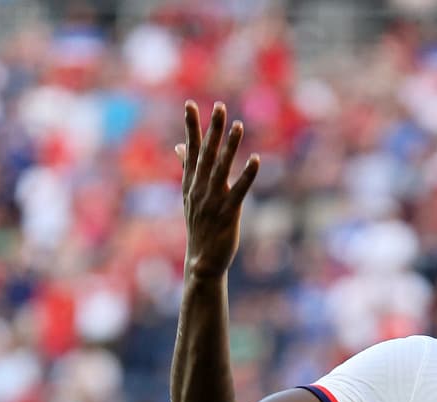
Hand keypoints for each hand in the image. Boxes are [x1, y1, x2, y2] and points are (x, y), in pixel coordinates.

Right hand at [177, 101, 259, 280]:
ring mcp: (212, 201)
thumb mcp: (190, 195)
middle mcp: (199, 189)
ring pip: (222, 168)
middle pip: (207, 154)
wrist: (201, 261)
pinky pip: (239, 191)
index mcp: (191, 183)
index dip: (191, 127)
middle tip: (220, 106)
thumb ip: (187, 168)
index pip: (191, 150)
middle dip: (213, 129)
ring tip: (239, 125)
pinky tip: (256, 160)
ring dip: (230, 146)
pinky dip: (248, 175)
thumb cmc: (199, 226)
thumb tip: (180, 146)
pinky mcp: (228, 213)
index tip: (190, 104)